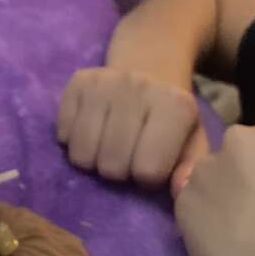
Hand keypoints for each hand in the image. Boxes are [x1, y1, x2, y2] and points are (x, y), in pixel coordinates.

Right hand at [58, 68, 207, 187]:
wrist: (149, 63)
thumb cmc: (170, 116)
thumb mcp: (192, 141)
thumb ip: (192, 170)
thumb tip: (178, 192)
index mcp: (175, 106)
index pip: (147, 171)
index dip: (148, 177)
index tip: (153, 163)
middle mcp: (138, 87)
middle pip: (111, 167)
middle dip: (118, 171)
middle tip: (128, 155)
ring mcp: (103, 81)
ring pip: (82, 155)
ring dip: (93, 159)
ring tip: (108, 146)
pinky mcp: (77, 81)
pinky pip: (62, 134)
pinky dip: (73, 140)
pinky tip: (92, 128)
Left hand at [174, 114, 254, 255]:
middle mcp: (239, 138)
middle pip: (241, 152)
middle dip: (249, 175)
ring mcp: (205, 168)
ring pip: (212, 176)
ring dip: (222, 195)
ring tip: (243, 235)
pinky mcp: (180, 201)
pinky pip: (193, 204)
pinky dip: (203, 220)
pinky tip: (224, 248)